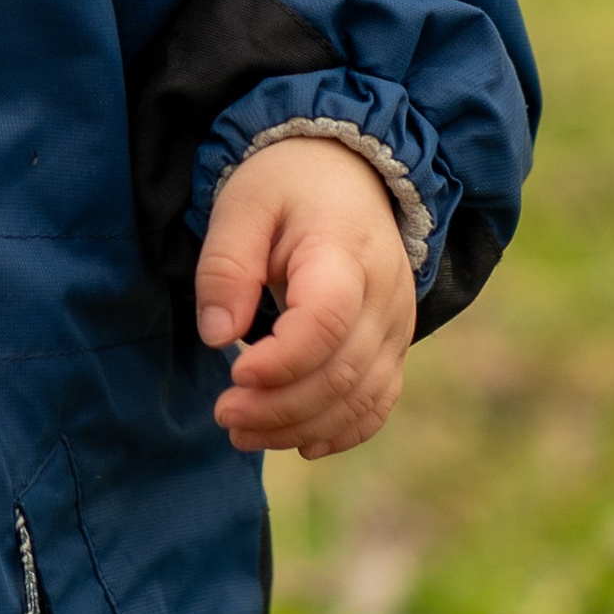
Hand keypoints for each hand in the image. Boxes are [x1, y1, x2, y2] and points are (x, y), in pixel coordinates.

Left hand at [195, 134, 415, 458]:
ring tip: (243, 433)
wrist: (348, 170)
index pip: (326, 322)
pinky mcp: (394, 344)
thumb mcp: (242, 203)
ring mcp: (396, 325)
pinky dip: (342, 430)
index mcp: (344, 253)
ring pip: (361, 397)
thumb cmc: (287, 185)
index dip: (281, 361)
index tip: (232, 374)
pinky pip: (379, 401)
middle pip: (342, 372)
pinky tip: (300, 443)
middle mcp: (384, 297)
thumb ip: (227, 266)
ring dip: (302, 426)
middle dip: (280, 406)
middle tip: (223, 415)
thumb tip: (216, 337)